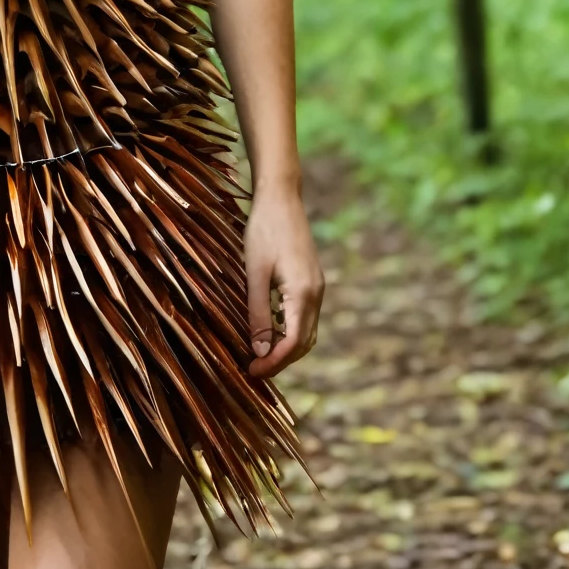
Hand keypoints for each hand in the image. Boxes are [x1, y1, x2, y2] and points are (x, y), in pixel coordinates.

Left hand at [244, 180, 323, 379]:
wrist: (281, 196)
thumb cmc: (263, 231)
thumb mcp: (254, 273)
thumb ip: (258, 313)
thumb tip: (259, 351)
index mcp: (303, 294)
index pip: (293, 344)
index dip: (273, 363)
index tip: (251, 371)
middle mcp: (316, 294)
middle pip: (304, 343)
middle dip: (281, 361)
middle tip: (254, 369)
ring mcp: (317, 286)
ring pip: (307, 331)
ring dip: (286, 347)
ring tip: (260, 354)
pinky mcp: (312, 280)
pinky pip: (305, 316)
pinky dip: (290, 330)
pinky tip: (269, 328)